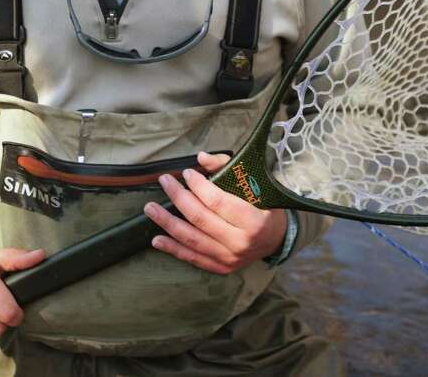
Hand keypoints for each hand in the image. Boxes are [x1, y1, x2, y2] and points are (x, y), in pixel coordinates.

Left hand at [144, 151, 286, 274]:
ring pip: (192, 240)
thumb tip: (200, 158)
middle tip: (165, 182)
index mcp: (252, 220)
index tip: (186, 173)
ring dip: (168, 223)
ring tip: (150, 208)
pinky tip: (157, 239)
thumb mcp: (253, 183)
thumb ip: (226, 167)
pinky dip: (173, 248)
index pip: (217, 202)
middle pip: (200, 219)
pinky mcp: (221, 267)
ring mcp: (230, 258)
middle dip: (178, 197)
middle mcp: (240, 242)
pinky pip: (192, 258)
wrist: (276, 239)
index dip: (198, 186)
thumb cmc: (264, 206)